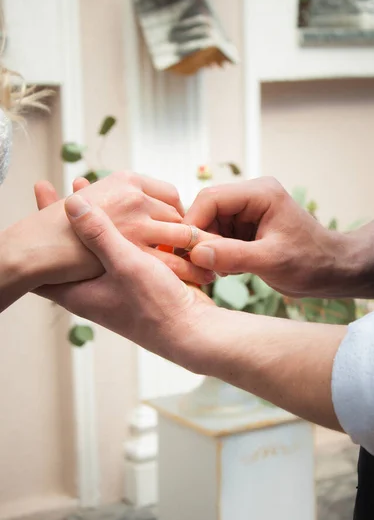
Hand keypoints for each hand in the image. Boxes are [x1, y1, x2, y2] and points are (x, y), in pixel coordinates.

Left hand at [38, 194, 219, 371]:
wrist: (193, 331)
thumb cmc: (157, 307)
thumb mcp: (125, 265)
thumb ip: (99, 234)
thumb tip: (71, 203)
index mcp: (80, 291)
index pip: (44, 267)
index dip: (34, 237)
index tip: (38, 200)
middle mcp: (94, 289)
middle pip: (70, 251)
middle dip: (67, 219)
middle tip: (61, 188)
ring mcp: (116, 285)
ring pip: (98, 247)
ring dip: (95, 220)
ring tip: (87, 188)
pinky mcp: (137, 280)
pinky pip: (123, 249)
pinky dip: (121, 228)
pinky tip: (127, 209)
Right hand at [184, 177, 349, 296]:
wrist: (332, 270)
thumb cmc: (311, 262)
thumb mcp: (271, 260)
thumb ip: (233, 255)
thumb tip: (196, 252)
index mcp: (260, 193)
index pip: (211, 198)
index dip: (194, 223)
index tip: (186, 251)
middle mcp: (252, 197)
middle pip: (207, 210)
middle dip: (201, 238)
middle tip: (200, 266)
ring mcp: (249, 211)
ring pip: (211, 224)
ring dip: (209, 248)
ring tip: (220, 271)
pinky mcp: (247, 227)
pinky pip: (220, 236)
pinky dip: (218, 253)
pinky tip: (229, 270)